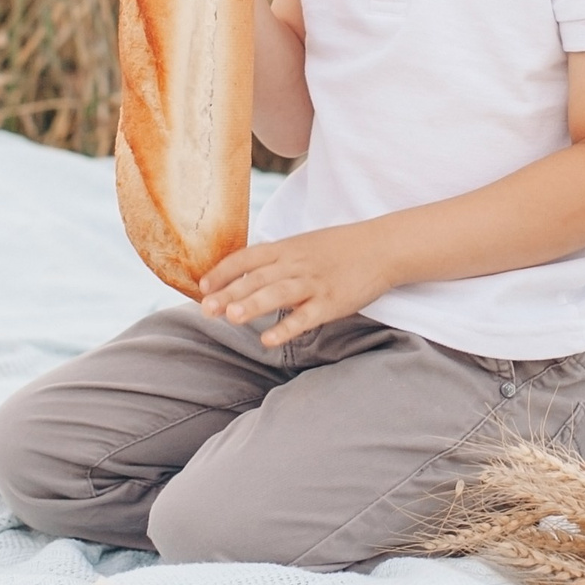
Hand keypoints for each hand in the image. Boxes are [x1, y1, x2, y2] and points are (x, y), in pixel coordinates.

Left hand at [197, 224, 387, 346]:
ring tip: (229, 317)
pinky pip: (305, 317)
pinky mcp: (331, 302)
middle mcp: (296, 264)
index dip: (223, 271)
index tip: (202, 286)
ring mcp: (314, 283)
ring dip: (252, 305)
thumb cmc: (340, 248)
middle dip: (228, 292)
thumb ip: (276, 258)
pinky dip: (285, 328)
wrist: (382, 247)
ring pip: (277, 294)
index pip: (247, 257)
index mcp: (287, 248)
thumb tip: (246, 274)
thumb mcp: (304, 244)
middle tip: (205, 309)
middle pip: (257, 277)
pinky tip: (267, 339)